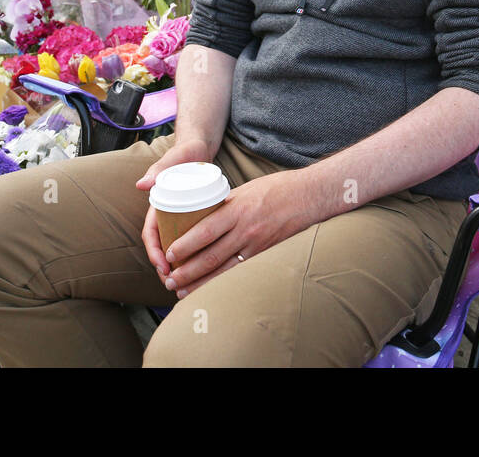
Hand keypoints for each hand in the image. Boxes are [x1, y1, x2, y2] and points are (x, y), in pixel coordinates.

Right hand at [137, 136, 214, 279]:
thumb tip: (142, 184)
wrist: (198, 147)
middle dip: (165, 266)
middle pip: (162, 245)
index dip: (154, 251)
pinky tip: (201, 266)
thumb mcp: (174, 159)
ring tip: (187, 281)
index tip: (162, 266)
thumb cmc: (185, 152)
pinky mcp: (191, 217)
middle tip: (174, 283)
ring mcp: (178, 216)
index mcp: (157, 204)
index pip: (151, 233)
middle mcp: (165, 213)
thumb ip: (159, 169)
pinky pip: (188, 239)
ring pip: (175, 245)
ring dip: (178, 264)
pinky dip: (191, 253)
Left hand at [162, 171, 315, 297]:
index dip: (184, 246)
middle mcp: (245, 229)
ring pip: (223, 270)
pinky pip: (240, 271)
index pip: (204, 231)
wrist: (310, 195)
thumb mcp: (245, 190)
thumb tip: (201, 216)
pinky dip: (222, 282)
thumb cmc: (277, 188)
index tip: (168, 255)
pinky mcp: (266, 253)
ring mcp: (257, 244)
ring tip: (181, 291)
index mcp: (236, 209)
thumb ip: (225, 206)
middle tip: (169, 280)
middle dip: (186, 272)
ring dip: (200, 283)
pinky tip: (210, 289)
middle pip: (210, 256)